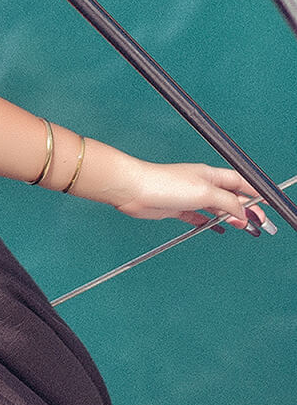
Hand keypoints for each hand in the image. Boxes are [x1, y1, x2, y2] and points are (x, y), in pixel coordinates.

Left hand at [112, 159, 270, 234]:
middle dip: (248, 209)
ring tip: (245, 229)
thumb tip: (243, 211)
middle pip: (231, 197)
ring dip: (232, 218)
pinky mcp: (177, 208)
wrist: (134, 189)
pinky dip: (211, 223)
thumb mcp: (205, 192)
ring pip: (217, 208)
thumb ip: (227, 202)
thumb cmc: (165, 183)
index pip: (240, 182)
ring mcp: (189, 196)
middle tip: (261, 224)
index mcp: (210, 175)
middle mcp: (201, 184)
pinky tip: (217, 229)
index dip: (256, 192)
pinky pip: (200, 216)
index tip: (269, 203)